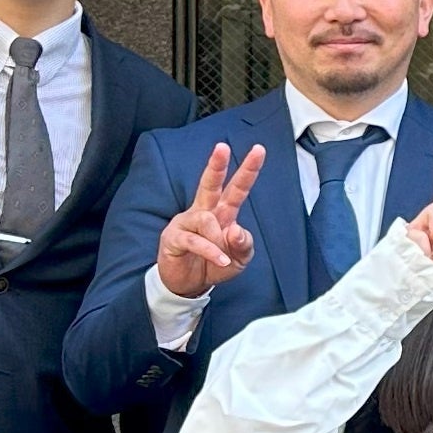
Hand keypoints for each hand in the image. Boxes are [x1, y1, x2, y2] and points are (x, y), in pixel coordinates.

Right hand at [155, 141, 265, 298]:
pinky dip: (210, 251)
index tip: (259, 150)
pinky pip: (194, 240)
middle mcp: (203, 212)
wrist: (188, 285)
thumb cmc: (215, 266)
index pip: (236, 188)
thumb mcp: (239, 259)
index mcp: (222, 213)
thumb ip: (244, 245)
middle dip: (216, 165)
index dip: (248, 170)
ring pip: (205, 220)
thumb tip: (237, 230)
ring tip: (222, 256)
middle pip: (210, 184)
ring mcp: (186, 223)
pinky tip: (220, 260)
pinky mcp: (173, 237)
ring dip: (217, 239)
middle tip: (222, 146)